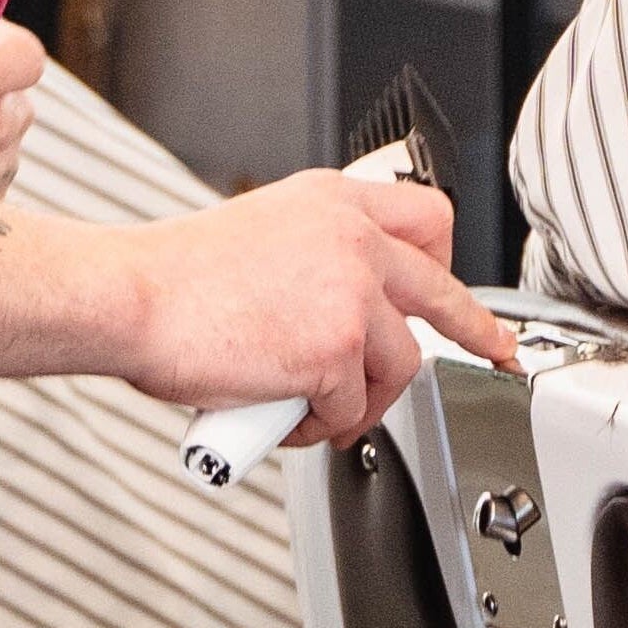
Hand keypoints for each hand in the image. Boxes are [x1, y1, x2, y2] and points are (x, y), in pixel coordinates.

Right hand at [103, 172, 523, 442]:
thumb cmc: (176, 278)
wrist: (134, 298)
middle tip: (492, 351)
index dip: (447, 263)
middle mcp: (352, 238)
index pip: (423, 219)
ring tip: (318, 412)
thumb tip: (334, 309)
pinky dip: (320, 426)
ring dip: (365, 400)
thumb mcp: (263, 233)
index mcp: (332, 201)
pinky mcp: (336, 349)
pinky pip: (352, 408)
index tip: (461, 289)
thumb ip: (314, 259)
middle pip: (441, 290)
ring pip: (400, 364)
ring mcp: (351, 293)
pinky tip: (284, 418)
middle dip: (476, 330)